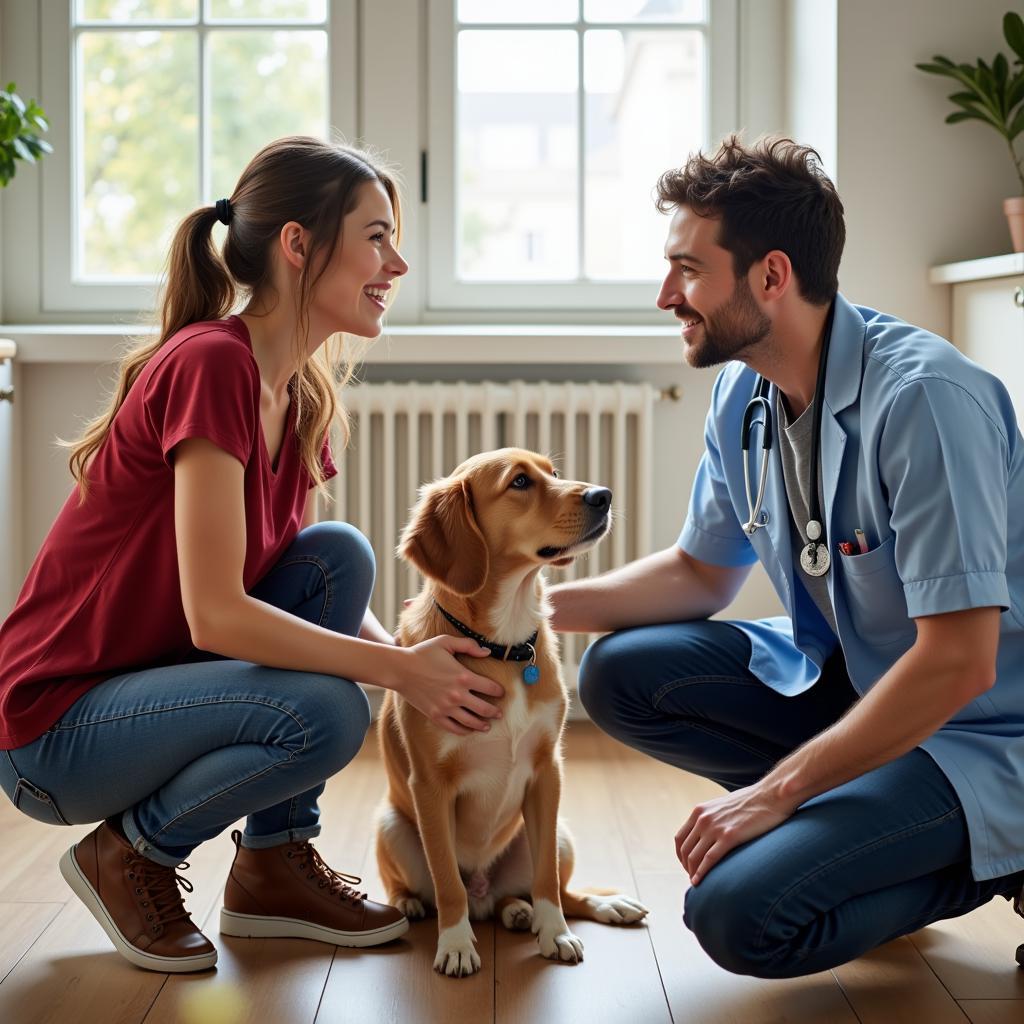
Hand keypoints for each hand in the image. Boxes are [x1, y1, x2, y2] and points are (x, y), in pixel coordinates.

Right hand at [394, 635, 504, 736]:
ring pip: (471, 722)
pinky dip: (464, 731)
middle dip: (495, 711)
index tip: (502, 692)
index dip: (499, 691)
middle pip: (484, 708)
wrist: (400, 669)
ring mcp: (446, 708)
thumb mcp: (446, 642)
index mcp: (464, 676)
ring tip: (487, 726)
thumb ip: (468, 645)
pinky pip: (454, 728)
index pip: (490, 687)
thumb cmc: (423, 653)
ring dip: (482, 725)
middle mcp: (457, 695)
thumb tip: (487, 652)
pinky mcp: (436, 716)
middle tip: (500, 713)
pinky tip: (468, 730)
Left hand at [675, 783, 796, 885]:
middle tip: (693, 878)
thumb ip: (713, 818)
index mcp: (700, 811)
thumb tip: (710, 833)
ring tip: (697, 884)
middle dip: (686, 867)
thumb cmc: (751, 802)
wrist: (770, 795)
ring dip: (692, 873)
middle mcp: (703, 819)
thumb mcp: (723, 806)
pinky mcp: (729, 836)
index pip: (680, 838)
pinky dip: (702, 873)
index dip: (681, 855)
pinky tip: (700, 883)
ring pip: (694, 857)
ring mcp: (715, 827)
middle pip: (685, 849)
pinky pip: (709, 859)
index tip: (687, 866)